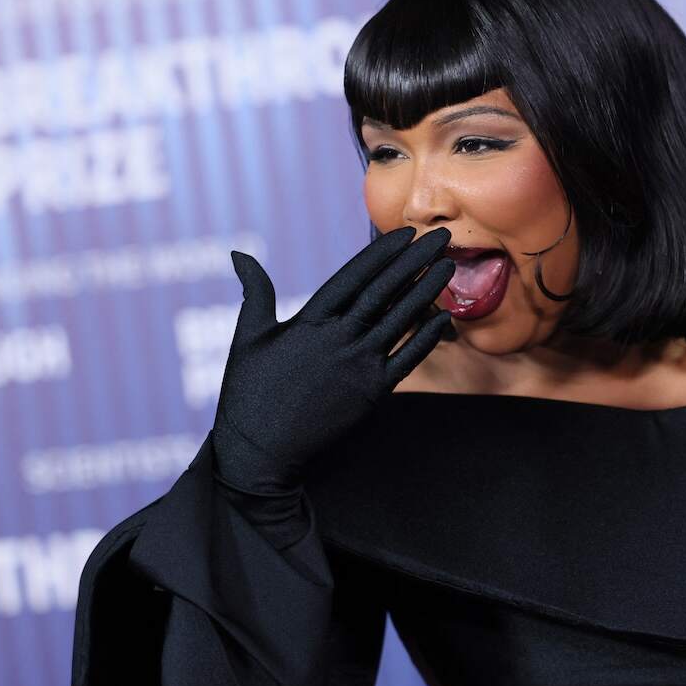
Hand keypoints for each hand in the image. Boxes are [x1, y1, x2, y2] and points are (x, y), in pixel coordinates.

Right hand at [211, 226, 454, 494]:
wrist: (258, 453)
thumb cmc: (247, 394)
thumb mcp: (247, 336)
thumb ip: (255, 291)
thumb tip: (237, 253)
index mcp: (308, 321)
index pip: (353, 276)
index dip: (382, 252)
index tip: (406, 232)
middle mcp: (337, 339)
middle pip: (384, 290)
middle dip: (414, 260)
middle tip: (440, 236)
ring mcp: (357, 366)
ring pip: (400, 320)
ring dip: (427, 291)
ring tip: (449, 266)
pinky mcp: (371, 394)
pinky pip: (406, 360)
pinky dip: (426, 338)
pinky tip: (445, 318)